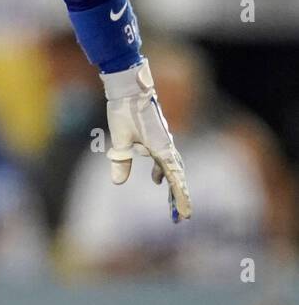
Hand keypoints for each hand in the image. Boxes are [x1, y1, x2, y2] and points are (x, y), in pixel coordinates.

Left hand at [101, 58, 192, 222]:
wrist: (130, 88)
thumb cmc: (124, 110)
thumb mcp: (119, 138)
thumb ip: (120, 160)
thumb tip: (118, 183)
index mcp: (161, 148)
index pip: (174, 177)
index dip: (180, 196)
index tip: (185, 213)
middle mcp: (166, 145)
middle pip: (177, 175)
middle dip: (179, 195)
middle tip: (181, 216)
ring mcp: (163, 141)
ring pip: (172, 167)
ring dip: (173, 184)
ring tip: (173, 203)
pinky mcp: (156, 137)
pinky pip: (164, 158)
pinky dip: (163, 170)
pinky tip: (156, 178)